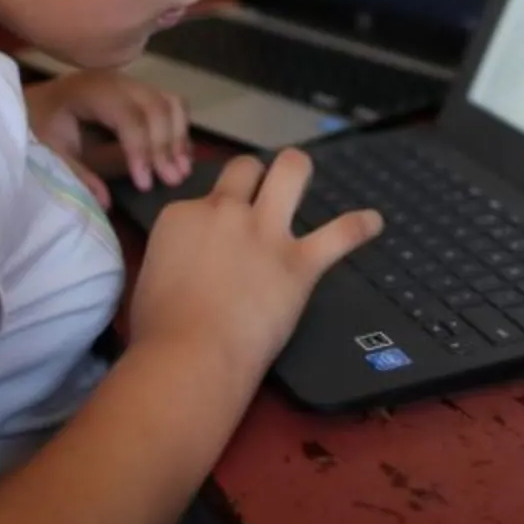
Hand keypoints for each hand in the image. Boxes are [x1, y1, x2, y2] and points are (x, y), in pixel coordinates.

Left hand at [25, 70, 193, 200]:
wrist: (36, 102)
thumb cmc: (39, 125)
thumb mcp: (48, 150)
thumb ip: (76, 173)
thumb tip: (106, 202)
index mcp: (91, 91)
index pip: (128, 116)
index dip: (140, 150)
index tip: (144, 185)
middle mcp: (118, 81)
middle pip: (156, 107)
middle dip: (166, 146)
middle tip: (172, 181)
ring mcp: (132, 83)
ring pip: (170, 103)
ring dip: (179, 138)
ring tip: (182, 172)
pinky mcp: (141, 92)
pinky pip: (171, 105)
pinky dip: (180, 130)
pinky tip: (180, 157)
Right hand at [130, 151, 381, 379]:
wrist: (191, 354)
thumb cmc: (158, 329)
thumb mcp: (150, 276)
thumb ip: (174, 255)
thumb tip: (187, 263)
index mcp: (183, 215)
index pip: (204, 197)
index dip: (211, 216)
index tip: (213, 237)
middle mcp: (226, 212)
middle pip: (245, 169)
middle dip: (252, 176)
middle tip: (259, 193)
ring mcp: (266, 232)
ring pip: (291, 172)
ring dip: (298, 169)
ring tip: (301, 174)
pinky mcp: (300, 262)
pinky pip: (341, 234)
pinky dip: (360, 226)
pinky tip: (373, 222)